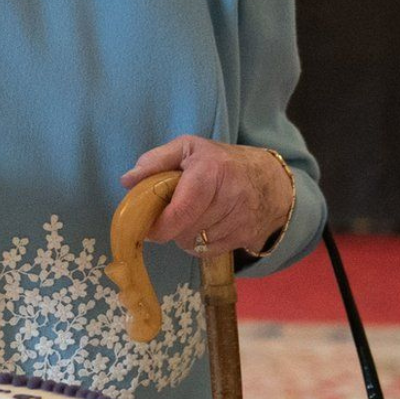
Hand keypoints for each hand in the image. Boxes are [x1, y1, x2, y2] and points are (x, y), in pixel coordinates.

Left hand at [120, 135, 292, 256]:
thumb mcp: (188, 148)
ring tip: (191, 216)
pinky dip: (200, 243)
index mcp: (212, 170)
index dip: (161, 225)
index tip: (148, 227)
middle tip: (170, 214)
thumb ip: (156, 161)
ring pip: (196, 243)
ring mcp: (242, 219)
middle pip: (186, 230)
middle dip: (171, 227)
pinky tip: (205, 226)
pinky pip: (209, 251)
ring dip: (185, 235)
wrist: (272, 180)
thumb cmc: (220, 161)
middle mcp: (231, 196)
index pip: (182, 210)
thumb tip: (128, 180)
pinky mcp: (248, 237)